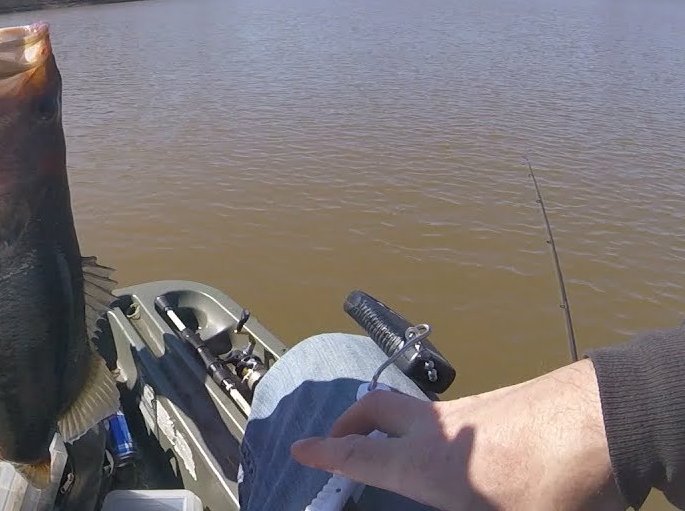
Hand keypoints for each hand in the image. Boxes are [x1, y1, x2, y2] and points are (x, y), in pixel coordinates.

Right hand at [291, 359, 624, 510]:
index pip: (358, 458)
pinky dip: (434, 430)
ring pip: (414, 412)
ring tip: (399, 454)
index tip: (299, 450)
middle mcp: (436, 430)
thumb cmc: (548, 486)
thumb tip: (438, 497)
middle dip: (349, 424)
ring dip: (394, 427)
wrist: (605, 423)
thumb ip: (455, 507)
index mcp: (423, 465)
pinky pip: (449, 415)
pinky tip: (461, 454)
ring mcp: (469, 410)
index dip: (324, 456)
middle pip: (374, 412)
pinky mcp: (500, 404)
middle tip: (338, 440)